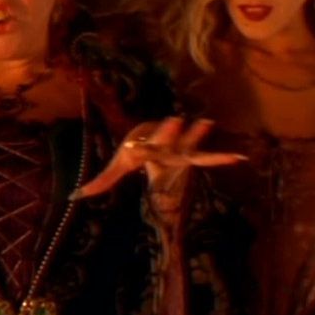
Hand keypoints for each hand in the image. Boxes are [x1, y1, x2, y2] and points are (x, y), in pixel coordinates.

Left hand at [70, 117, 246, 199]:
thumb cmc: (132, 152)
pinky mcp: (189, 156)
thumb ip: (101, 182)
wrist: (149, 134)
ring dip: (196, 134)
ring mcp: (176, 149)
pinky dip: (220, 159)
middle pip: (164, 139)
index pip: (137, 149)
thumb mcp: (117, 167)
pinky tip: (239, 159)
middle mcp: (160, 145)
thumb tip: (75, 195)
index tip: (130, 149)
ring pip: (187, 142)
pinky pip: (206, 158)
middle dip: (168, 131)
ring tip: (207, 121)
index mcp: (141, 147)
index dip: (135, 150)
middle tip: (174, 119)